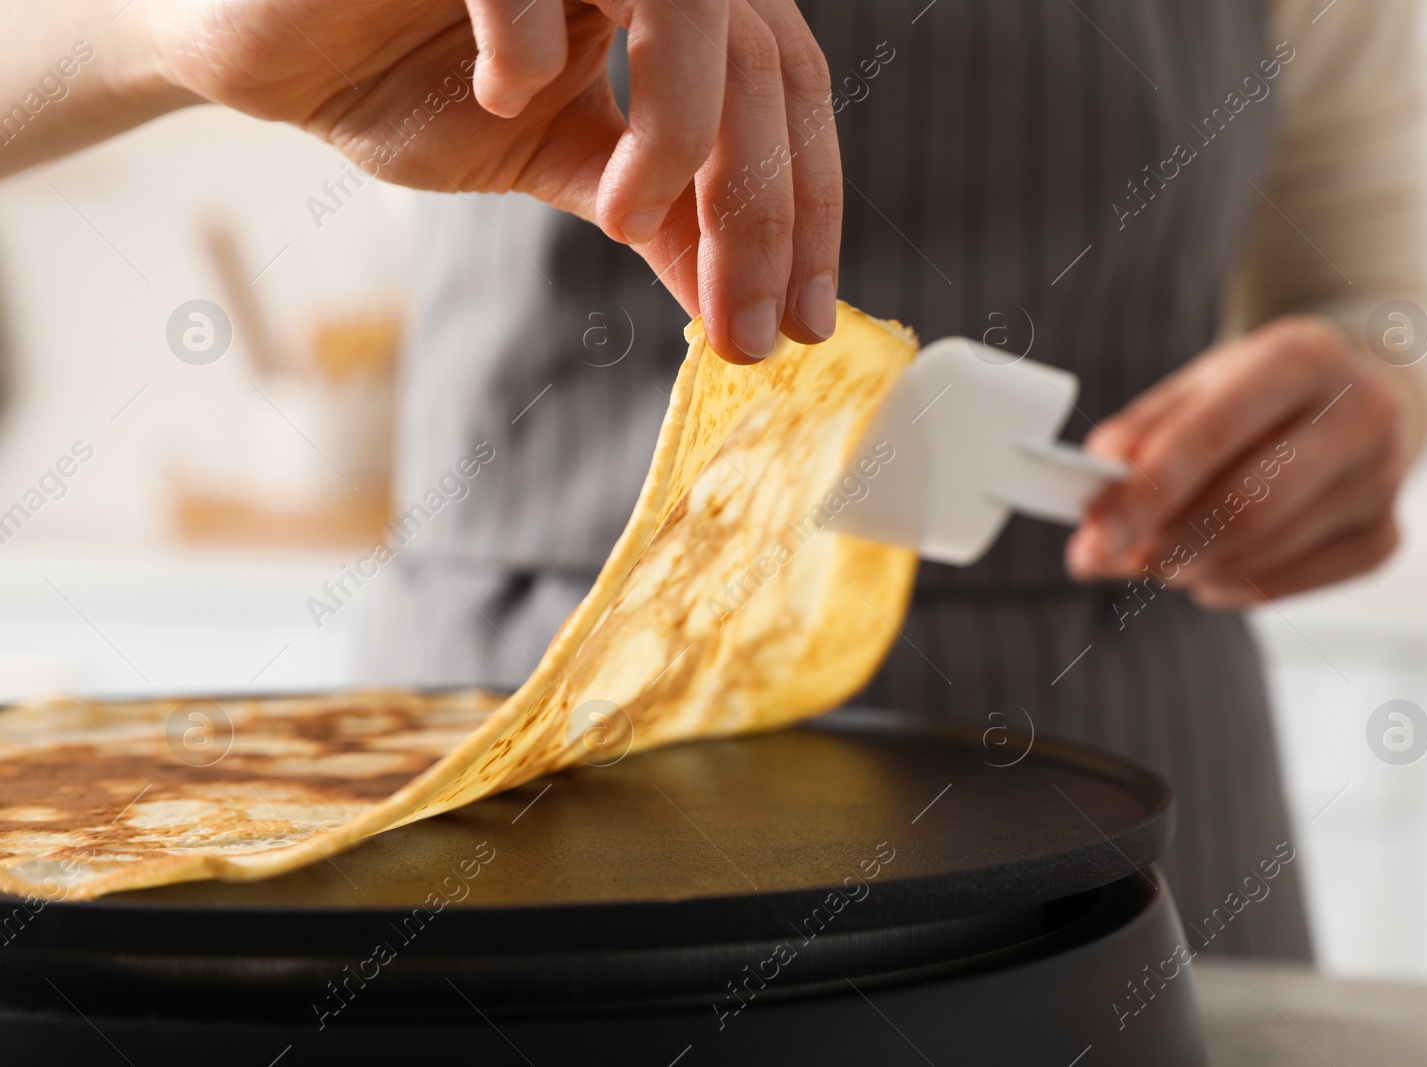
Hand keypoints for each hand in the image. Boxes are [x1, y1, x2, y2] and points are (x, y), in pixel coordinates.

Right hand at [137, 0, 841, 360]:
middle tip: (742, 328)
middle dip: (760, 212)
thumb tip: (743, 313)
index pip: (789, 90)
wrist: (270, 47)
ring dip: (678, 132)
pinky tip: (500, 97)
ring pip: (689, 4)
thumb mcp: (559, 167)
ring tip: (623, 216)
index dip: (806, 206)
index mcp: (674, 0)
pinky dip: (529, 45)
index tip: (800, 324)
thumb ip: (658, 219)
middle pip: (761, 63)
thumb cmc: (410, 84)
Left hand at [1065, 316, 1426, 607]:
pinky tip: (1207, 568)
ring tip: (1155, 556)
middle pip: (1247, 506)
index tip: (1095, 534)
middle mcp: (1361, 414)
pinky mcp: (1385, 537)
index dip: (1146, 494)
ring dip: (1189, 568)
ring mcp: (1383, 481)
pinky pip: (1287, 586)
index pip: (1213, 436)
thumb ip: (1144, 430)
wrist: (1359, 399)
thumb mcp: (1202, 385)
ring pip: (1263, 554)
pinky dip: (1229, 586)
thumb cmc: (1262, 394)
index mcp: (1305, 356)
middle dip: (1165, 543)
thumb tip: (1098, 479)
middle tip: (1112, 558)